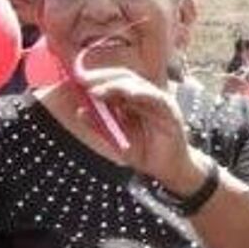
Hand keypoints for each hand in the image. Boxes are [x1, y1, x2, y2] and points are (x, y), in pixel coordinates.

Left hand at [76, 65, 199, 186]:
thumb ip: (100, 126)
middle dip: (102, 77)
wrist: (169, 171)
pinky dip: (142, 94)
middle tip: (83, 81)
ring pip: (138, 85)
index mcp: (134, 100)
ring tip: (97, 91)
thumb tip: (80, 111)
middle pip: (124, 77)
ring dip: (116, 85)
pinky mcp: (171, 112)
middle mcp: (147, 97)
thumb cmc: (145, 153)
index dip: (97, 78)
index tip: (77, 80)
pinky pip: (156, 98)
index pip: (115, 80)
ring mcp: (160, 102)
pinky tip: (129, 94)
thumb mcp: (117, 140)